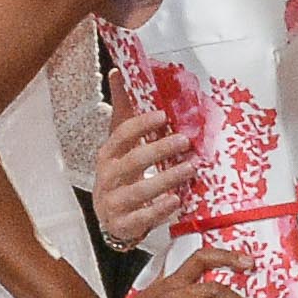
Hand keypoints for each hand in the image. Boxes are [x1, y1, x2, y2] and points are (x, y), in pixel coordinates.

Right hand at [90, 90, 193, 251]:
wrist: (109, 217)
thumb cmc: (119, 174)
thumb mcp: (118, 144)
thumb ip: (122, 111)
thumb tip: (118, 72)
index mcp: (108, 154)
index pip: (121, 134)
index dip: (141, 125)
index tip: (163, 116)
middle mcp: (108, 177)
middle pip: (132, 161)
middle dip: (159, 150)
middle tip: (185, 140)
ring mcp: (114, 202)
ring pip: (139, 191)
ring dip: (166, 179)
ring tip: (190, 168)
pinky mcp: (124, 224)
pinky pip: (142, 218)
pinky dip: (159, 210)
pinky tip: (176, 201)